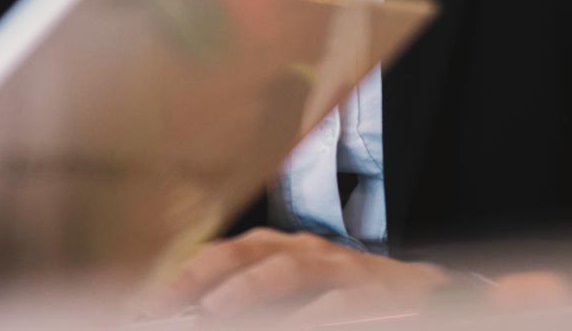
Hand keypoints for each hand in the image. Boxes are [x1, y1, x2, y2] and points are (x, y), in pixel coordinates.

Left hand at [133, 228, 451, 323]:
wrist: (427, 293)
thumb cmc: (346, 296)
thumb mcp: (293, 294)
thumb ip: (248, 302)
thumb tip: (195, 314)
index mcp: (277, 249)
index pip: (219, 254)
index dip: (180, 277)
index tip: (144, 303)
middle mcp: (303, 249)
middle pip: (243, 251)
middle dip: (198, 277)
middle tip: (163, 305)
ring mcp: (340, 266)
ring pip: (287, 268)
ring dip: (246, 290)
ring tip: (214, 310)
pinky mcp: (376, 290)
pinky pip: (339, 302)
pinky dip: (310, 316)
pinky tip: (289, 327)